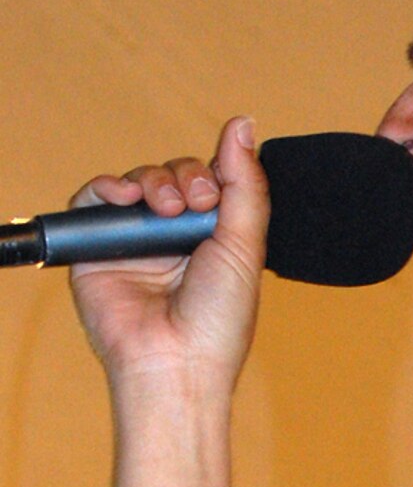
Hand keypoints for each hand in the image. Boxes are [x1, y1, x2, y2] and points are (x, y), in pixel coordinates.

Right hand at [70, 115, 268, 392]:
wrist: (176, 363)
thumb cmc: (218, 319)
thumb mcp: (244, 246)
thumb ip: (245, 185)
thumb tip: (242, 123)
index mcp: (214, 238)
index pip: (210, 181)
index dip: (212, 173)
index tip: (217, 192)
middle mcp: (174, 238)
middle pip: (174, 175)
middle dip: (185, 176)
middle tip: (194, 203)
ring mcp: (136, 241)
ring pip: (139, 181)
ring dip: (153, 180)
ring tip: (163, 207)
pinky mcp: (97, 248)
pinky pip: (94, 200)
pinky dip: (107, 187)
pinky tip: (125, 195)